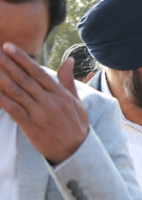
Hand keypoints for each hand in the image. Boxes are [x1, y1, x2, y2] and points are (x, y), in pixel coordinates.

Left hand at [0, 44, 88, 163]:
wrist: (76, 152)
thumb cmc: (76, 126)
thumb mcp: (77, 102)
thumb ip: (68, 80)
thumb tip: (68, 60)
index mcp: (60, 94)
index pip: (37, 72)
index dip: (21, 59)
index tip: (8, 47)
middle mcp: (49, 102)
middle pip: (24, 79)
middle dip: (7, 64)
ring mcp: (39, 114)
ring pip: (15, 92)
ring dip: (0, 78)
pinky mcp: (30, 126)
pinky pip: (12, 109)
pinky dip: (1, 98)